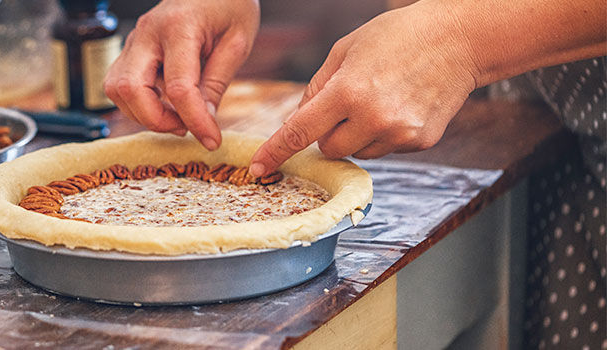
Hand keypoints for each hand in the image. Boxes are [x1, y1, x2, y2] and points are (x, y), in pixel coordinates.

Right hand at [103, 0, 258, 149]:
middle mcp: (147, 32)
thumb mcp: (238, 41)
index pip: (179, 87)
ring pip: (117, 90)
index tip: (212, 140)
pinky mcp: (130, 49)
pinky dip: (137, 103)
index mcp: (180, 27)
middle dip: (156, 120)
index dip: (195, 121)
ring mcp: (134, 40)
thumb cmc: (228, 5)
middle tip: (185, 128)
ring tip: (176, 117)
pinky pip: (119, 84)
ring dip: (143, 113)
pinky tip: (164, 104)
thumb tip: (204, 121)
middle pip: (130, 89)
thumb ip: (217, 82)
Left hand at [249, 2, 478, 175]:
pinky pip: (385, 150)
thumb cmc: (397, 37)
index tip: (259, 167)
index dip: (276, 151)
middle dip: (328, 133)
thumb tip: (296, 122)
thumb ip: (316, 88)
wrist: (460, 40)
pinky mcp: (420, 142)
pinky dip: (383, 135)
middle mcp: (373, 117)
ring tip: (379, 100)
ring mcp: (398, 133)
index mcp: (347, 91)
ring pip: (356, 153)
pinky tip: (400, 106)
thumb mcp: (345, 50)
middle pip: (328, 148)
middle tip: (346, 104)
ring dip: (356, 136)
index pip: (299, 131)